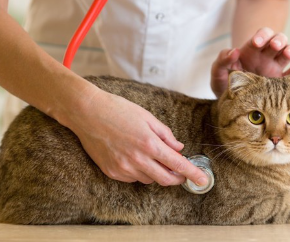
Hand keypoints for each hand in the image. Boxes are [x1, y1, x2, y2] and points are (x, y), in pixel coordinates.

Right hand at [67, 88, 207, 185]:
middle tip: (181, 173)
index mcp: (149, 144)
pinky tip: (134, 157)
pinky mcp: (112, 172)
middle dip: (177, 179)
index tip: (204, 180)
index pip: (178, 165)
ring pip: (149, 180)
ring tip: (150, 156)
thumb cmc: (117, 110)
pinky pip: (133, 178)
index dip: (193, 174)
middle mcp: (138, 160)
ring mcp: (124, 168)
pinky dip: (140, 172)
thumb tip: (179, 148)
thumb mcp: (146, 117)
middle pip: (166, 179)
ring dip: (157, 173)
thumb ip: (165, 134)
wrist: (86, 113)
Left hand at [210, 27, 289, 96]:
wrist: (230, 100)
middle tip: (274, 45)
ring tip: (288, 54)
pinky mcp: (280, 82)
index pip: (261, 36)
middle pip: (279, 40)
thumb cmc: (224, 82)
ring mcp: (275, 68)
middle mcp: (266, 56)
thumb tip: (234, 51)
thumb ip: (222, 60)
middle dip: (278, 40)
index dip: (261, 35)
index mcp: (252, 50)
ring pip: (288, 52)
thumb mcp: (218, 72)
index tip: (256, 43)